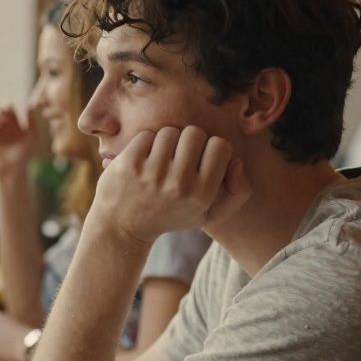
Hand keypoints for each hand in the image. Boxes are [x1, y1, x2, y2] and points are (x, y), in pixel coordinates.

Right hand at [0, 104, 33, 178]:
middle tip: (0, 112)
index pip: (6, 108)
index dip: (6, 106)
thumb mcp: (31, 136)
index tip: (8, 108)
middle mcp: (1, 126)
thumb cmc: (25, 154)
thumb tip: (30, 105)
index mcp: (12, 123)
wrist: (13, 170)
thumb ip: (32, 120)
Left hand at [93, 126, 250, 243]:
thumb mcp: (209, 214)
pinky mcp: (129, 164)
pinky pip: (146, 135)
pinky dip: (145, 144)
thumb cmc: (170, 215)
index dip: (210, 148)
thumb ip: (238, 192)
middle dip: (187, 142)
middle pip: (195, 133)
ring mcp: (152, 174)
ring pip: (170, 132)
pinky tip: (142, 161)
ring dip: (165, 142)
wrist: (123, 228)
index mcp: (202, 195)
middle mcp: (179, 184)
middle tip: (177, 158)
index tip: (199, 160)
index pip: (220, 145)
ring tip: (160, 160)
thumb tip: (237, 162)